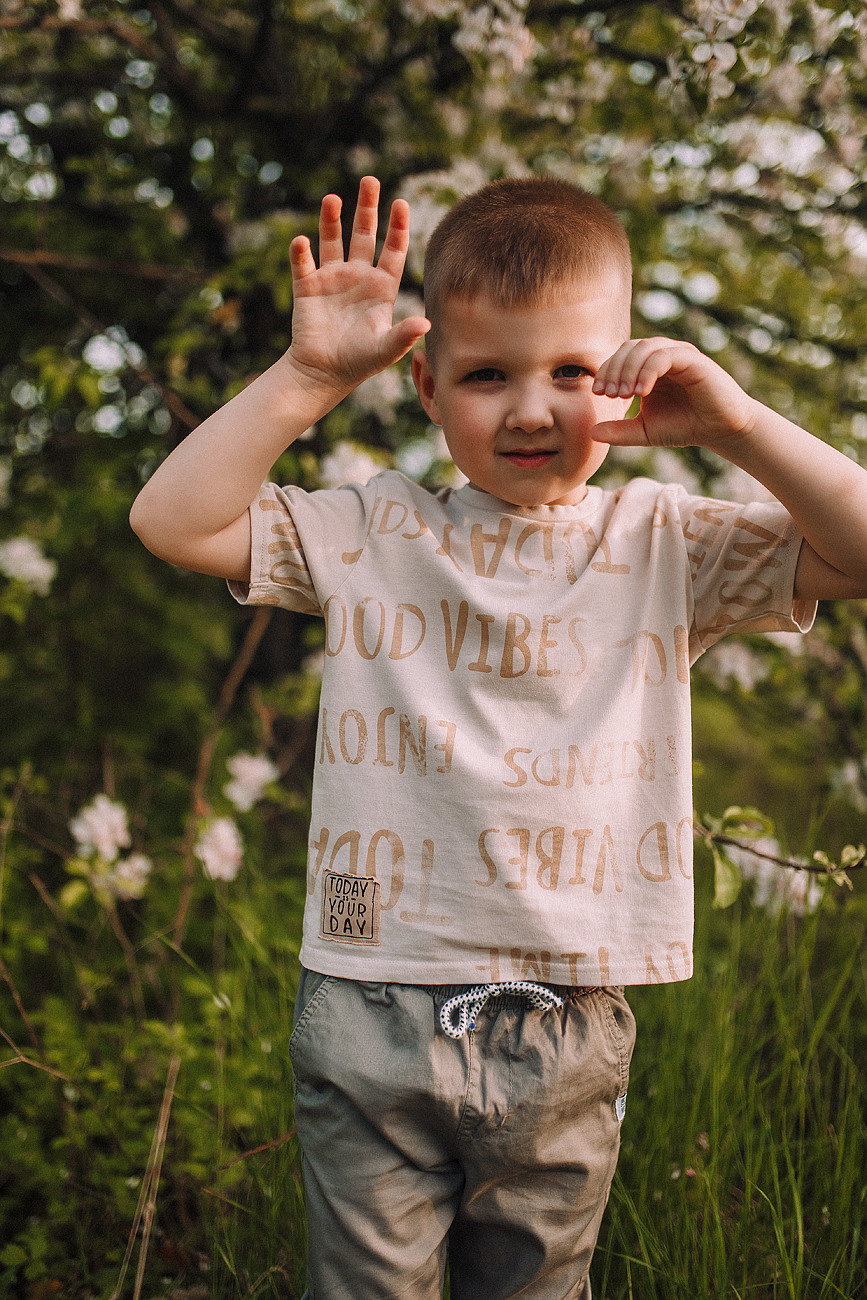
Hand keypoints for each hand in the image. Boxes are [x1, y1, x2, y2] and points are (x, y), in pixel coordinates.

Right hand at [286, 176, 429, 397]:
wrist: (323, 373)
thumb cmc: (358, 362)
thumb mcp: (384, 350)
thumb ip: (403, 335)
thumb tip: (426, 323)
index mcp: (381, 287)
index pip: (392, 250)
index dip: (397, 227)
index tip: (400, 202)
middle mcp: (358, 276)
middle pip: (363, 234)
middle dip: (366, 208)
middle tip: (369, 180)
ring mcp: (331, 279)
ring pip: (332, 240)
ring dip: (331, 220)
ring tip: (333, 199)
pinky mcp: (307, 287)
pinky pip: (302, 263)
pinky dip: (300, 252)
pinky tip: (301, 241)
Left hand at [590, 337, 756, 451]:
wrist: (720, 430)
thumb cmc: (684, 426)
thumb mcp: (645, 431)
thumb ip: (620, 431)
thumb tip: (591, 432)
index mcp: (648, 367)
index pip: (620, 357)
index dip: (606, 371)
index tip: (600, 393)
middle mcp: (662, 355)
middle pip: (629, 348)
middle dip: (614, 369)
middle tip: (609, 394)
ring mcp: (678, 354)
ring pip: (645, 348)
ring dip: (628, 369)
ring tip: (624, 395)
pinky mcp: (693, 359)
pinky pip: (665, 356)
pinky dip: (648, 371)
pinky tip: (642, 392)